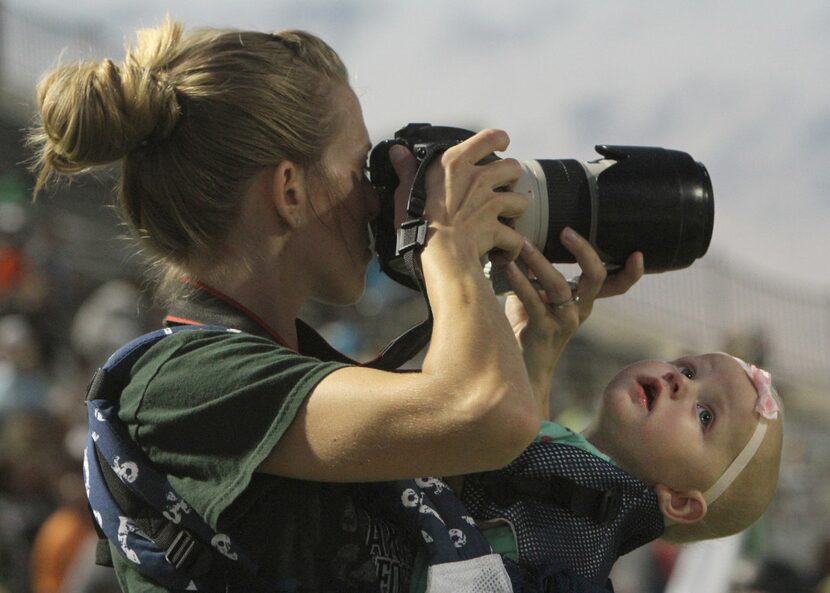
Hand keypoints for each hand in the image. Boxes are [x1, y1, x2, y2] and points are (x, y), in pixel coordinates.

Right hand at [391, 130, 528, 261]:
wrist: (436, 254)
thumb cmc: (417, 225)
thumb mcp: (405, 193)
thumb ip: (406, 170)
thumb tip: (398, 151)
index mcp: (455, 163)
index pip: (489, 137)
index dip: (499, 139)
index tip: (501, 144)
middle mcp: (478, 179)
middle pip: (513, 167)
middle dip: (512, 179)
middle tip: (502, 188)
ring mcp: (490, 203)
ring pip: (521, 201)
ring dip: (515, 211)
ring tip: (505, 219)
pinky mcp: (498, 227)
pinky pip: (515, 237)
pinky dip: (511, 246)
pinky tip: (502, 251)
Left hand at [501, 228, 642, 415]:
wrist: (521, 367)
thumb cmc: (527, 325)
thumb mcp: (537, 295)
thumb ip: (535, 272)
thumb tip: (523, 239)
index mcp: (584, 301)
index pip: (617, 286)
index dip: (631, 273)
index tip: (637, 253)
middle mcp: (580, 311)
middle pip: (595, 277)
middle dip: (584, 251)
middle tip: (565, 231)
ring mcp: (564, 322)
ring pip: (559, 285)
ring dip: (538, 260)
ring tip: (521, 244)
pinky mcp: (544, 329)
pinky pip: (533, 299)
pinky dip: (519, 280)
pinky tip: (507, 267)